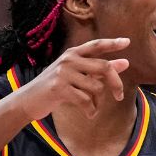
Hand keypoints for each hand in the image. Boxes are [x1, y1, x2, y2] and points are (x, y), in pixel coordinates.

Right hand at [11, 37, 129, 119]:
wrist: (28, 100)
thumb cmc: (57, 88)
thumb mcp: (77, 76)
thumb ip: (98, 70)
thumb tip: (124, 63)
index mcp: (73, 54)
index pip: (96, 45)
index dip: (112, 44)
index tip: (127, 41)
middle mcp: (68, 60)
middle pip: (104, 67)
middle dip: (116, 84)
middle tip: (119, 96)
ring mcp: (63, 73)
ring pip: (96, 87)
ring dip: (98, 101)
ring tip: (90, 106)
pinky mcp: (59, 87)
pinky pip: (86, 100)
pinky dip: (91, 110)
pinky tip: (89, 114)